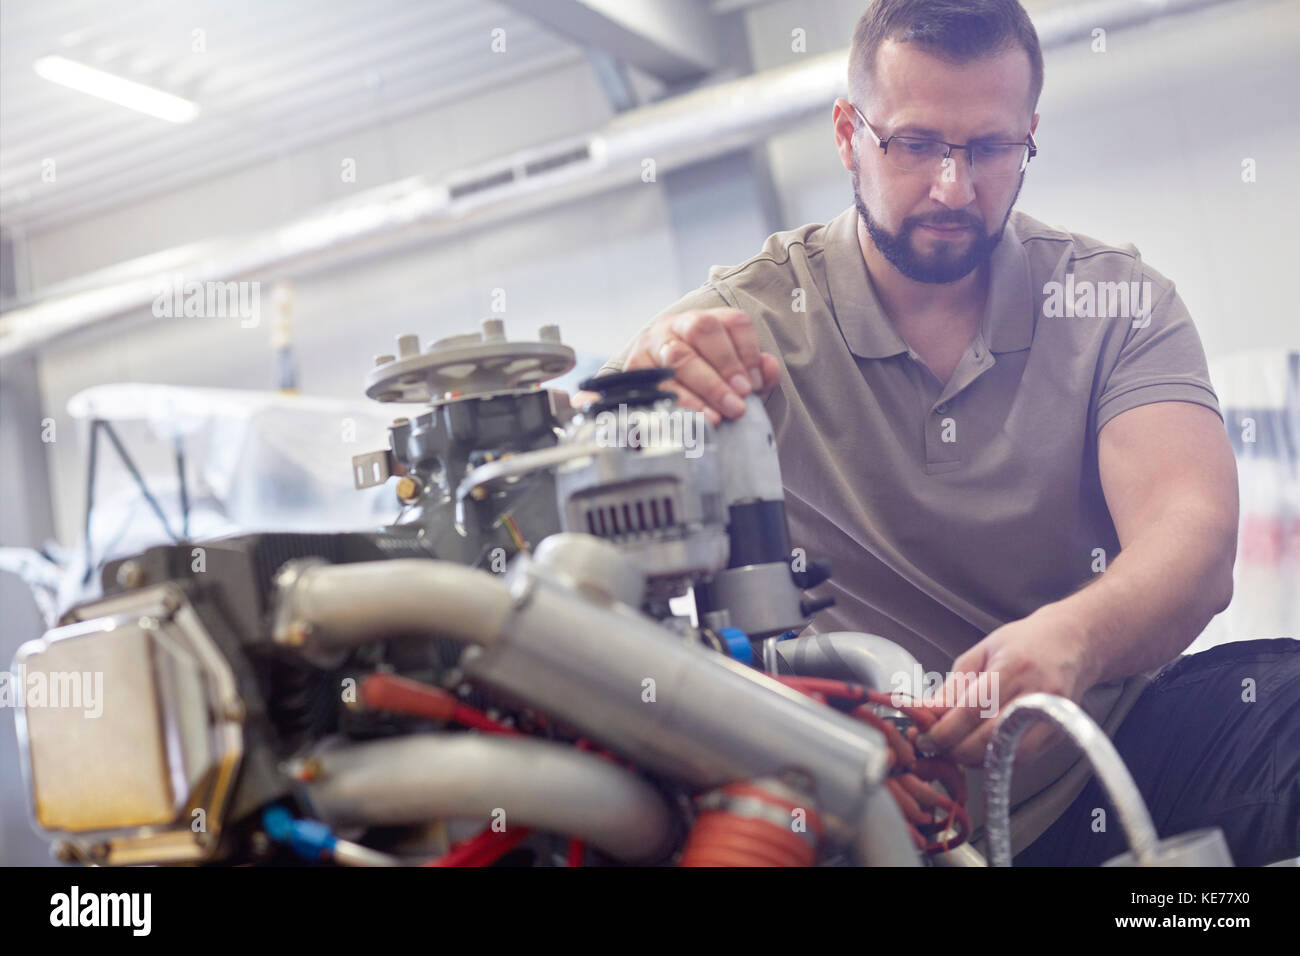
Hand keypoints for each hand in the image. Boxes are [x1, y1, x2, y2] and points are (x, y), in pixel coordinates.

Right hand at [575, 309, 780, 424]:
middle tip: (740, 401)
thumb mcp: (730, 375)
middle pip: (702, 330)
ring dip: (704, 387)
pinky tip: (694, 420)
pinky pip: (657, 384)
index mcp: (706, 321)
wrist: (652, 392)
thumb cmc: (700, 382)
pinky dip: (678, 403)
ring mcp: (652, 344)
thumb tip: (768, 370)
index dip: (748, 351)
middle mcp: (677, 325)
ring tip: (720, 415)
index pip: (733, 322)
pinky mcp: (634, 370)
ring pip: (678, 356)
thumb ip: (756, 372)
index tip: (755, 384)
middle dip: (725, 366)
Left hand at [917, 606, 1099, 767]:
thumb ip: (953, 686)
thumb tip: (926, 714)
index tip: (923, 738)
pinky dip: (996, 758)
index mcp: (1013, 668)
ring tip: (955, 748)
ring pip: (1007, 754)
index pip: (971, 711)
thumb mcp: (980, 653)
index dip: (942, 731)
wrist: (1072, 642)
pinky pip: (1023, 757)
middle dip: (954, 749)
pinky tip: (980, 748)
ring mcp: (1052, 715)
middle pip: (988, 738)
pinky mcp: (1059, 732)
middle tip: (934, 746)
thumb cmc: (1023, 643)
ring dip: (974, 759)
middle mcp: (1037, 693)